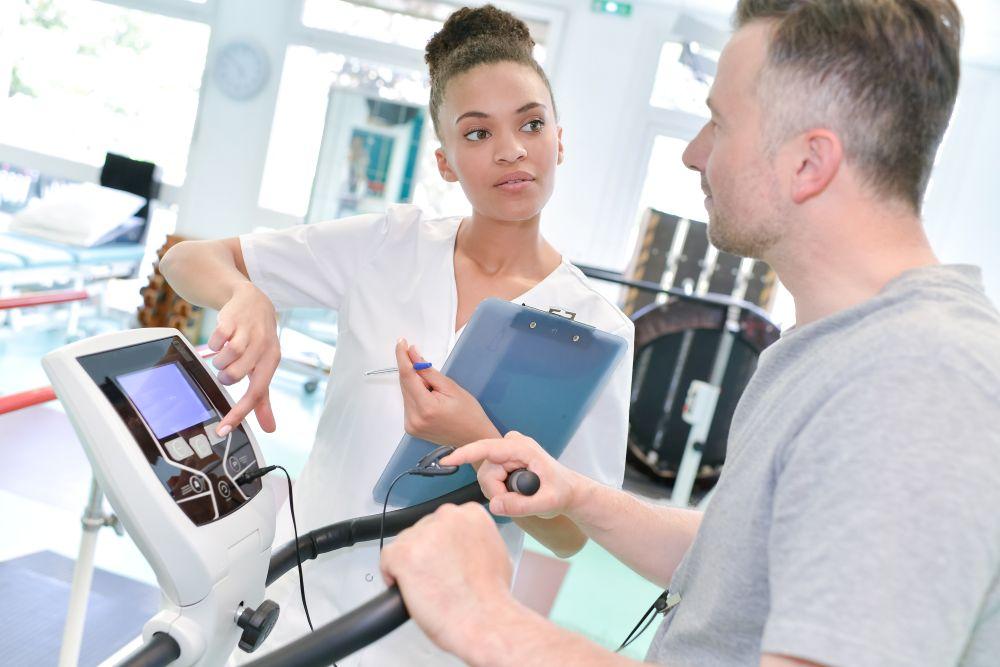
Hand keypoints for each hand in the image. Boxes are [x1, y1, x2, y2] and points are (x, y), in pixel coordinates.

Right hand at [208, 283, 279, 434]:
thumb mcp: (265, 367)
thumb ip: (264, 398)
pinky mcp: (232, 320)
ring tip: (223, 356)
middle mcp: (263, 346)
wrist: (255, 303)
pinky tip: (218, 342)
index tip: (223, 429)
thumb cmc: (259, 341)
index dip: (239, 413)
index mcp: (272, 360)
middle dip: (225, 377)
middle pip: (235, 376)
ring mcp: (248, 332)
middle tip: (226, 370)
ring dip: (218, 362)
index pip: (256, 393)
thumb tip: (269, 428)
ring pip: (226, 358)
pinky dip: (212, 345)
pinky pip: (216, 340)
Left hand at [381, 503, 516, 657]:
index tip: (443, 559)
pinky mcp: (403, 553)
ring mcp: (423, 533)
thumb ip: (475, 541)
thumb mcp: (496, 553)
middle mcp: (446, 517)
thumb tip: (464, 547)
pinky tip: (409, 589)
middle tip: (436, 577)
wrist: (483, 620)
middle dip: (426, 554)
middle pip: (422, 530)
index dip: (441, 545)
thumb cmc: (490, 596)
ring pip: (404, 544)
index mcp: (470, 514)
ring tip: (427, 588)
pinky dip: (393, 576)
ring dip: (411, 565)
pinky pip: (387, 560)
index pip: (443, 522)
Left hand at [396, 338, 499, 446]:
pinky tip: (430, 397)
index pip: (407, 376)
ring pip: (406, 393)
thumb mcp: (451, 387)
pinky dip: (415, 394)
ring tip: (434, 388)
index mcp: (426, 408)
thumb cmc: (469, 412)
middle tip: (420, 359)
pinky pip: (408, 403)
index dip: (402, 357)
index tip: (401, 342)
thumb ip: (428, 370)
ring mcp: (410, 426)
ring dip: (414, 383)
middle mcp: (414, 418)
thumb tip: (412, 354)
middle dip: (410, 369)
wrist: (473, 438)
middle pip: (404, 384)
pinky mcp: (410, 428)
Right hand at [443, 431, 582, 518]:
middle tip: (517, 502)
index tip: (448, 460)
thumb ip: (521, 505)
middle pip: (486, 471)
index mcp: (523, 448)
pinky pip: (489, 478)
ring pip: (486, 477)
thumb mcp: (547, 503)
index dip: (465, 454)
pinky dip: (499, 491)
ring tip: (521, 496)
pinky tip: (516, 492)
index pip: (488, 448)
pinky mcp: (503, 460)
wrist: (568, 492)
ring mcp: (506, 452)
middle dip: (496, 491)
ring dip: (499, 492)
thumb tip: (494, 504)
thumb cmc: (562, 492)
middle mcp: (512, 446)